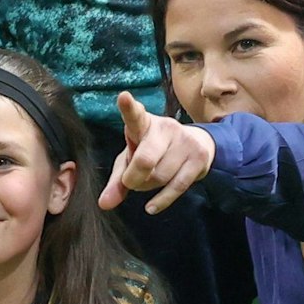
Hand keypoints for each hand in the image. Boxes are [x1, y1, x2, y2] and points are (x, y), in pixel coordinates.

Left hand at [99, 91, 215, 214]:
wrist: (197, 144)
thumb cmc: (154, 150)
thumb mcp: (132, 159)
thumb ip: (117, 181)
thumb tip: (104, 205)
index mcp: (144, 123)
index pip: (135, 116)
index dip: (129, 107)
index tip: (123, 97)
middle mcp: (165, 128)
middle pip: (145, 160)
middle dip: (134, 179)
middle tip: (131, 182)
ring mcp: (184, 142)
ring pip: (159, 177)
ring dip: (148, 187)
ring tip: (149, 180)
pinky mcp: (199, 158)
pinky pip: (176, 187)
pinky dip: (161, 200)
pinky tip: (151, 207)